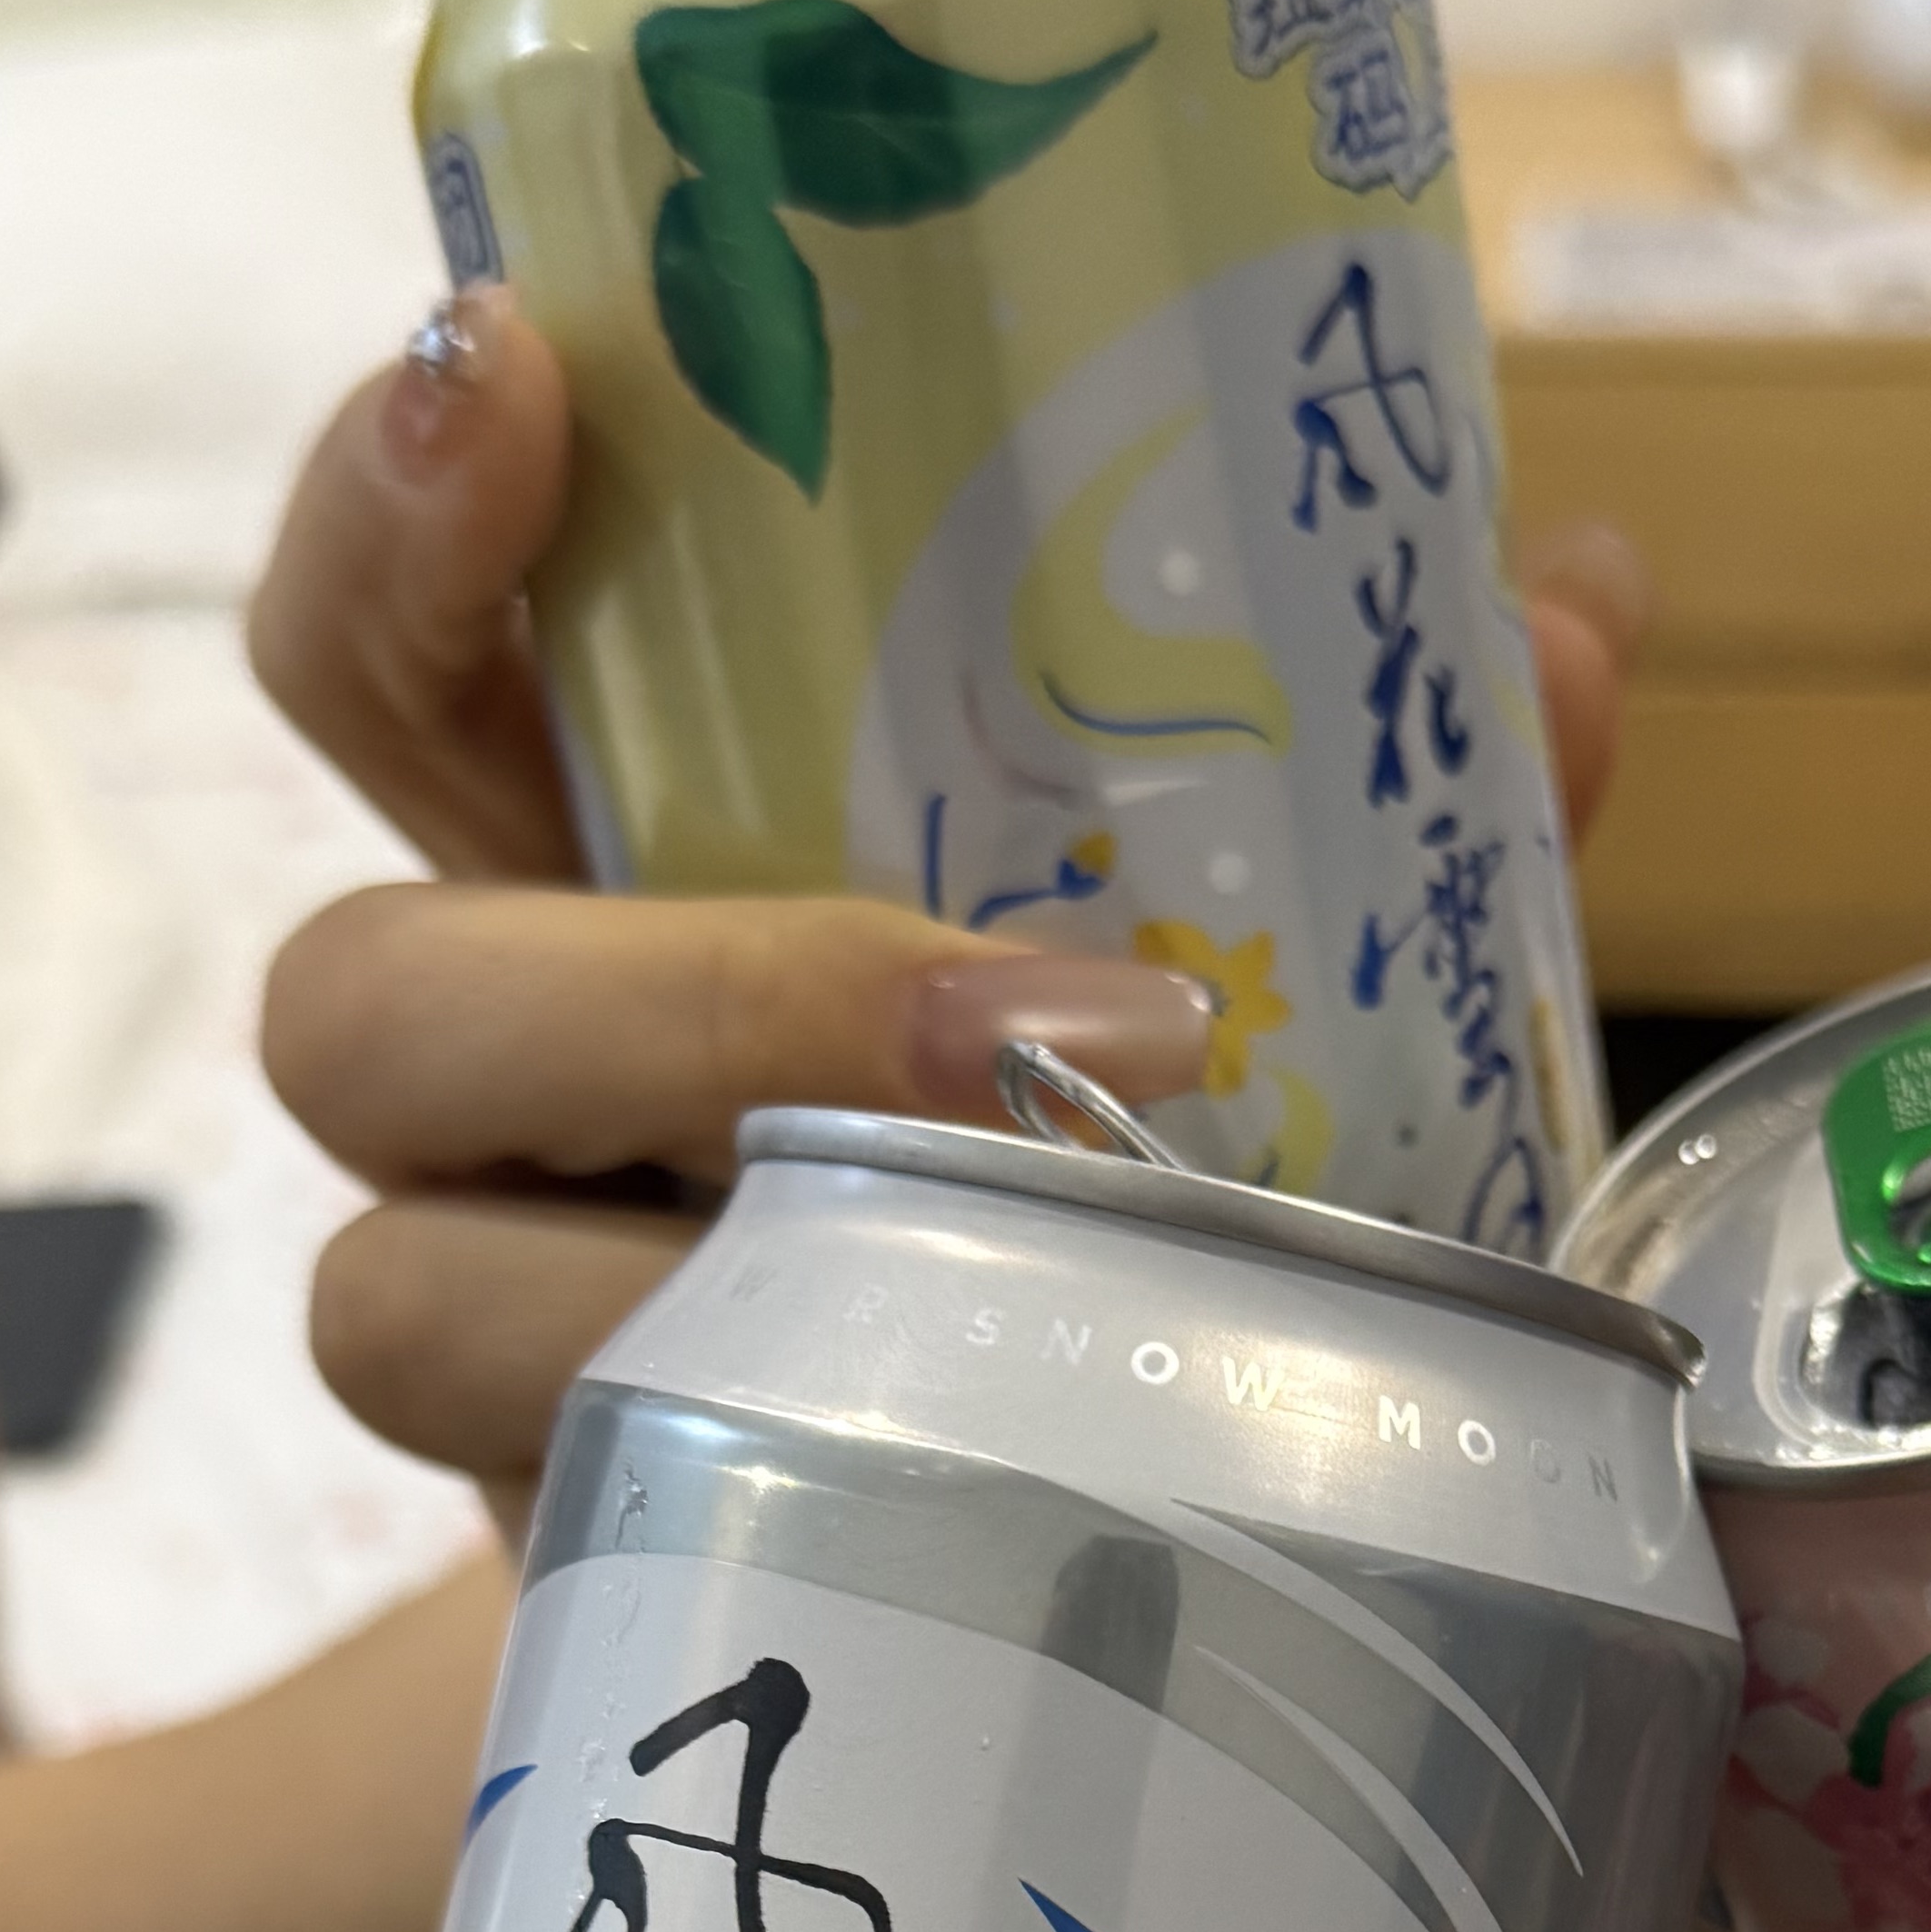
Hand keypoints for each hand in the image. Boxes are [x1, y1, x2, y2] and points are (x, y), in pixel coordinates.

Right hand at [240, 286, 1647, 1498]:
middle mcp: (505, 1092)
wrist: (1057, 1554)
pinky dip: (781, 1488)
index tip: (523, 377)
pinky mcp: (582, 1545)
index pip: (378, 651)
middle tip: (981, 1037)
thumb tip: (1570, 611)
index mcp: (601, 868)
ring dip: (685, 1292)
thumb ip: (1379, 809)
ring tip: (1018, 1303)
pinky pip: (578, 1516)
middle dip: (660, 1006)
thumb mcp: (1242, 971)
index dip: (397, 511)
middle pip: (360, 1002)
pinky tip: (984, 1494)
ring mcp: (505, 1333)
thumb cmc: (1103, 1190)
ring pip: (399, 1295)